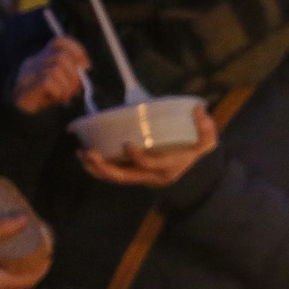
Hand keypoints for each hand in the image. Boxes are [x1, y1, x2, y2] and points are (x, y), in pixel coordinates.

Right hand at [13, 35, 90, 114]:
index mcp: (43, 57)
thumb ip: (72, 74)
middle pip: (61, 57)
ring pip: (55, 69)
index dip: (76, 50)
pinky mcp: (25, 86)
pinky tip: (57, 98)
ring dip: (66, 85)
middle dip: (74, 75)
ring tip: (66, 96)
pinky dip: (58, 91)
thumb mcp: (62, 82)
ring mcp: (27, 73)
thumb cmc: (45, 96)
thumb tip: (84, 69)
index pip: (59, 42)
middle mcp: (34, 61)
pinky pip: (47, 82)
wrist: (21, 112)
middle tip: (74, 90)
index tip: (86, 65)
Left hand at [77, 105, 217, 188]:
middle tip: (89, 152)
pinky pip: (114, 176)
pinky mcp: (134, 175)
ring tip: (82, 154)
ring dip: (96, 169)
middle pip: (125, 177)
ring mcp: (142, 178)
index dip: (138, 158)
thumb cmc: (196, 148)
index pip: (151, 165)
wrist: (193, 165)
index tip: (126, 144)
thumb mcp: (206, 139)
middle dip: (105, 167)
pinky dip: (98, 169)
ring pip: (115, 178)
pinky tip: (85, 158)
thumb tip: (198, 110)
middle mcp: (153, 177)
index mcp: (169, 167)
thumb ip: (205, 127)